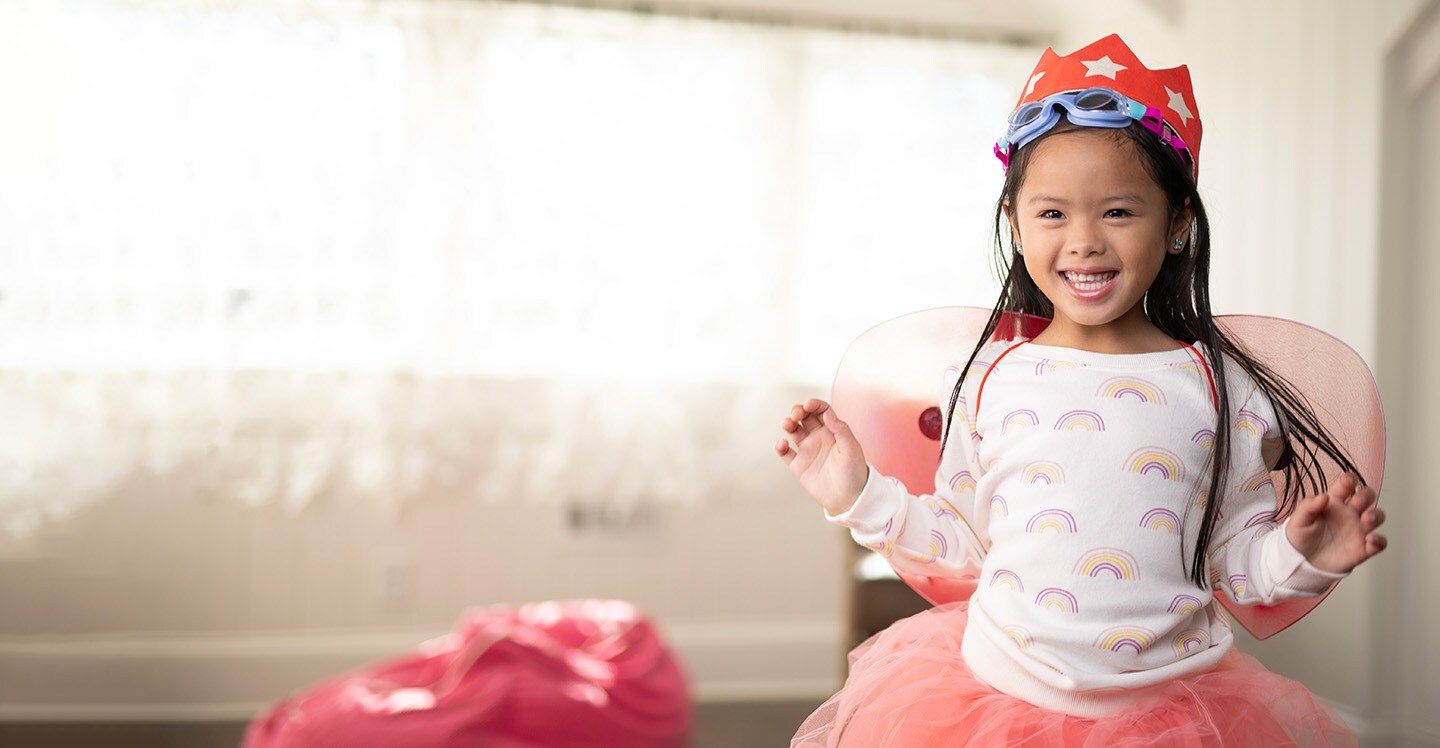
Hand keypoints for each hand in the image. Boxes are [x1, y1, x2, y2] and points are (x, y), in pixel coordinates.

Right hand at [775, 399, 868, 514]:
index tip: (808, 405)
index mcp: (833, 431)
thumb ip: (840, 429)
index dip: (814, 405)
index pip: (821, 411)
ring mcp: (808, 451)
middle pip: (804, 417)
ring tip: (788, 424)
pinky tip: (782, 444)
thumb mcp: (851, 448)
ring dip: (788, 423)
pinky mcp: (798, 465)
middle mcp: (819, 438)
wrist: (848, 499)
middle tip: (796, 414)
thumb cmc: (854, 473)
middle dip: (798, 411)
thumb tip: (827, 413)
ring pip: (793, 431)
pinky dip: (780, 446)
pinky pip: (785, 452)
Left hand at [1284, 472, 1387, 572]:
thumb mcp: (1298, 520)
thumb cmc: (1300, 537)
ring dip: (1376, 516)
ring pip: (1377, 517)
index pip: (1346, 486)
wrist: (1302, 562)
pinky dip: (1379, 541)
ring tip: (1367, 519)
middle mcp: (1349, 513)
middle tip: (1357, 501)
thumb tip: (1323, 496)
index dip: (1349, 480)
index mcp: (1333, 502)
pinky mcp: (1363, 548)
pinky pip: (1379, 543)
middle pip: (1367, 497)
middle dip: (1366, 495)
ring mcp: (1358, 530)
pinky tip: (1370, 540)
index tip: (1347, 481)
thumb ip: (1308, 507)